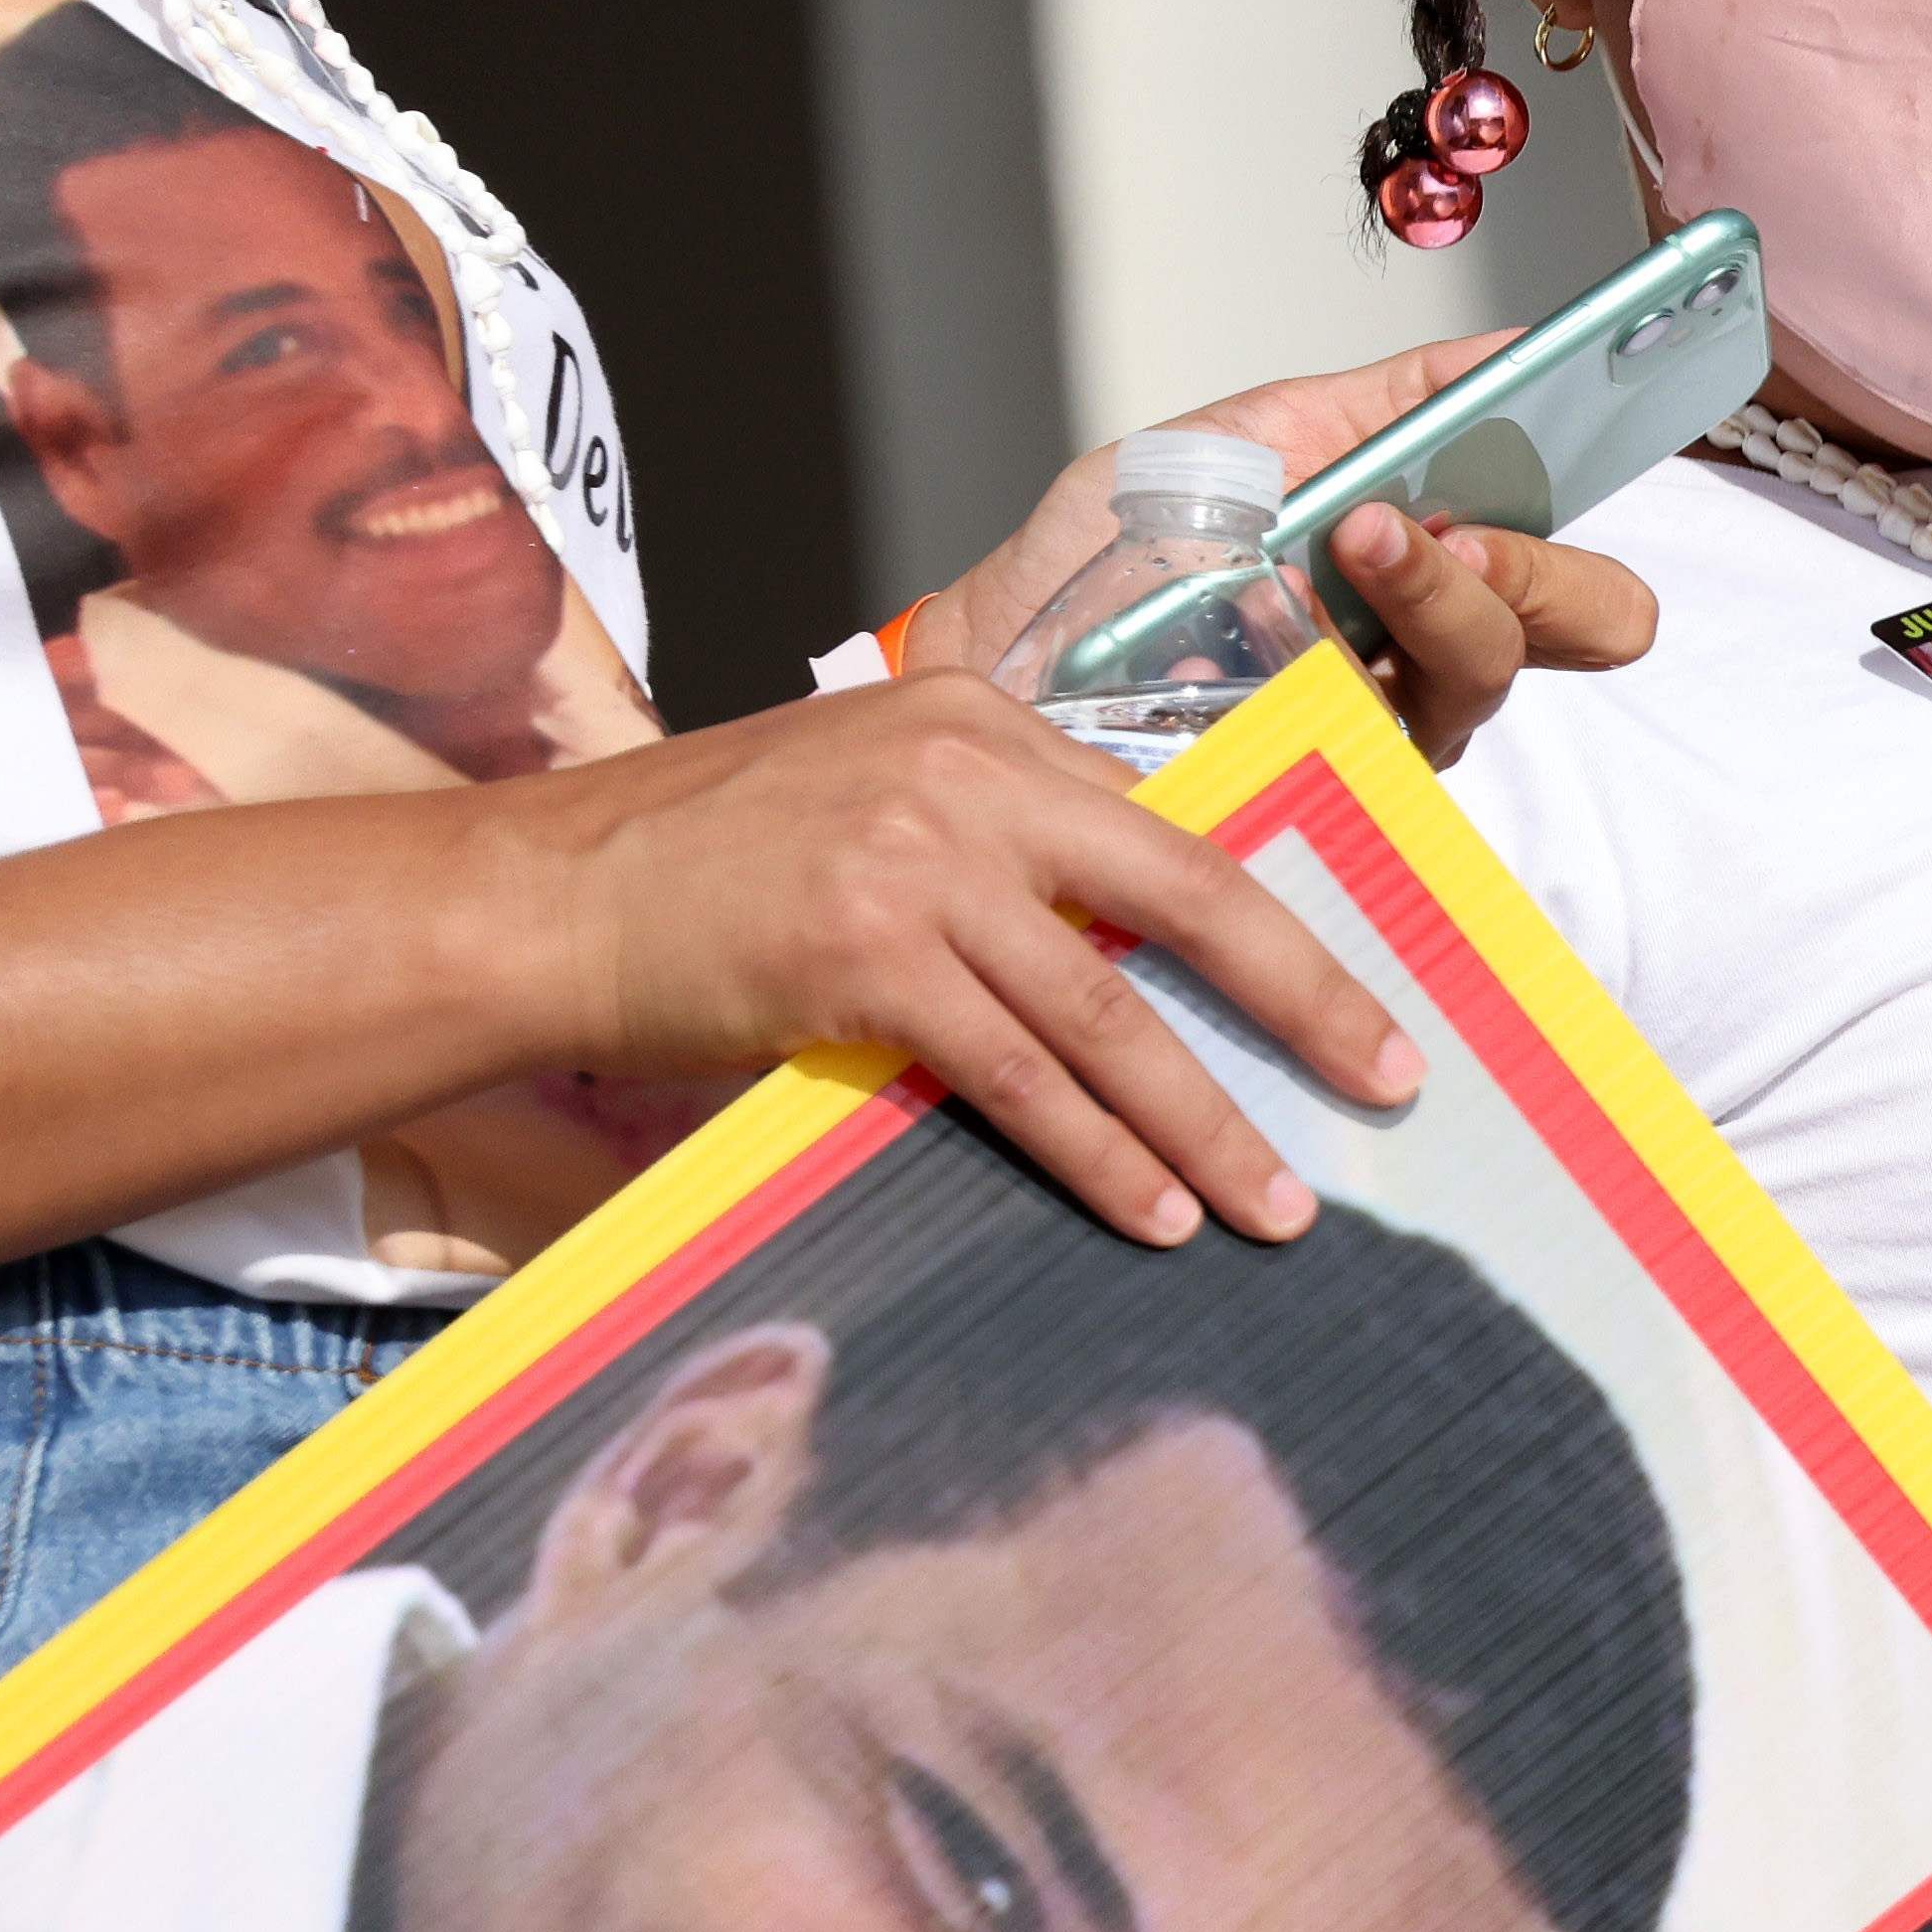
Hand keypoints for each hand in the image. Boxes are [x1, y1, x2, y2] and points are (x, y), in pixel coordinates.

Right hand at [480, 670, 1414, 1242]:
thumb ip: (996, 840)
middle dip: (1304, 1003)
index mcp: (977, 721)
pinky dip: (1098, 1155)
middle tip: (1391, 1080)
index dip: (1270, 927)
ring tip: (1279, 1203)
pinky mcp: (862, 958)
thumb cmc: (703, 860)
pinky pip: (1020, 1077)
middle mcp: (962, 776)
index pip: (1164, 833)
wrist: (540, 894)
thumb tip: (1132, 936)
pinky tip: (1156, 1211)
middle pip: (1184, 900)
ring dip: (1204, 1121)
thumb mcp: (868, 795)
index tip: (1351, 998)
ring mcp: (913, 864)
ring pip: (1107, 1015)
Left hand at [922, 331, 1661, 761]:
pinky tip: (1290, 621)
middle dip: (1540, 562)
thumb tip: (1515, 350)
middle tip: (1456, 525)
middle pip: (1588, 625)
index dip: (1610, 502)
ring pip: (1486, 667)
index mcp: (1442, 576)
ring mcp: (1392, 729)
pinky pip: (1386, 725)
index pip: (1584, 570)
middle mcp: (1436, 662)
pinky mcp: (1328, 786)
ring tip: (1358, 539)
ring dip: (1437, 589)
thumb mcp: (1255, 437)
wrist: (1003, 650)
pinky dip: (1350, 652)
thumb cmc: (1117, 558)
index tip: (1586, 424)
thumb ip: (1387, 405)